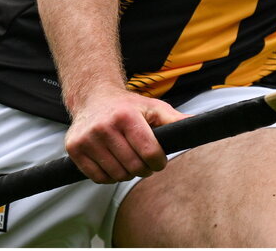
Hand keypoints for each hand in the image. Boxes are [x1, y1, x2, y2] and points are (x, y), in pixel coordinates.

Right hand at [64, 87, 186, 183]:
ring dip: (128, 174)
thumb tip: (201, 124)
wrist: (93, 98)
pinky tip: (115, 166)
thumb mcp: (153, 107)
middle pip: (133, 166)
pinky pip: (97, 177)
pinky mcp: (74, 150)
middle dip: (145, 169)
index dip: (159, 162)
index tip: (160, 162)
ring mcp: (87, 139)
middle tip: (147, 164)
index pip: (149, 151)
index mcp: (126, 116)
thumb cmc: (127, 105)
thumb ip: (175, 119)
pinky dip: (110, 177)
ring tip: (131, 163)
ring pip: (116, 174)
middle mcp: (104, 127)